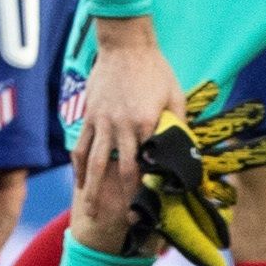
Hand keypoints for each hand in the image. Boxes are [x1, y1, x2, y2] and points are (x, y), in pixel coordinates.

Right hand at [72, 23, 181, 231]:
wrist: (125, 45)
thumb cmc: (155, 69)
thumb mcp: (175, 95)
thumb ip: (179, 124)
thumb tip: (186, 149)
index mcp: (146, 123)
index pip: (147, 162)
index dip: (148, 186)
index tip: (150, 205)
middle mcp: (122, 126)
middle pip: (120, 170)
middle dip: (120, 198)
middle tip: (121, 220)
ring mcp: (102, 121)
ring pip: (93, 162)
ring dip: (92, 189)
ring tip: (89, 211)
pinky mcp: (90, 115)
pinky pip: (80, 145)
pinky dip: (78, 166)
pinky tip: (78, 182)